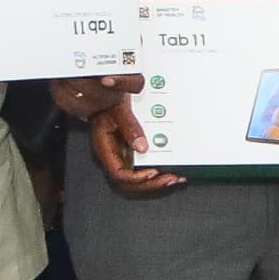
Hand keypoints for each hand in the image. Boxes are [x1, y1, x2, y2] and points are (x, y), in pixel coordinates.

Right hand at [57, 73, 180, 193]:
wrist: (108, 95)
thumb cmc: (109, 101)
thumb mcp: (119, 109)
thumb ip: (129, 127)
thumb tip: (141, 146)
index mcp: (104, 148)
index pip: (117, 173)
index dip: (135, 178)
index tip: (152, 173)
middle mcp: (111, 156)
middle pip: (128, 183)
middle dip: (150, 184)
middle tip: (170, 179)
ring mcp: (120, 156)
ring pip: (136, 179)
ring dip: (155, 182)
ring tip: (174, 178)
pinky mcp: (129, 154)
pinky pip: (141, 170)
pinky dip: (156, 173)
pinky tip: (170, 171)